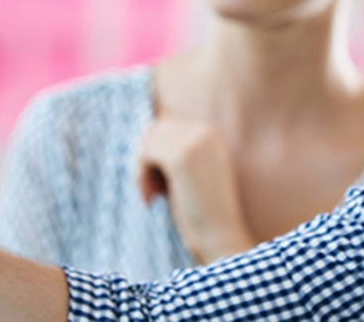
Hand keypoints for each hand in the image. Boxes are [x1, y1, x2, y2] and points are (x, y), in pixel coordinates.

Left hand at [137, 115, 255, 263]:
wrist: (221, 236)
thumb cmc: (203, 212)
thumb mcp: (192, 173)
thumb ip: (175, 152)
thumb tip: (143, 136)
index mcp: (213, 134)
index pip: (168, 126)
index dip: (155, 153)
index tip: (157, 184)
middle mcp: (207, 131)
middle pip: (156, 130)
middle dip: (147, 159)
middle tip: (151, 190)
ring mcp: (195, 142)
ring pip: (149, 141)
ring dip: (142, 169)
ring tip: (151, 195)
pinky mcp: (182, 157)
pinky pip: (146, 154)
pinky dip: (141, 177)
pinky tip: (150, 200)